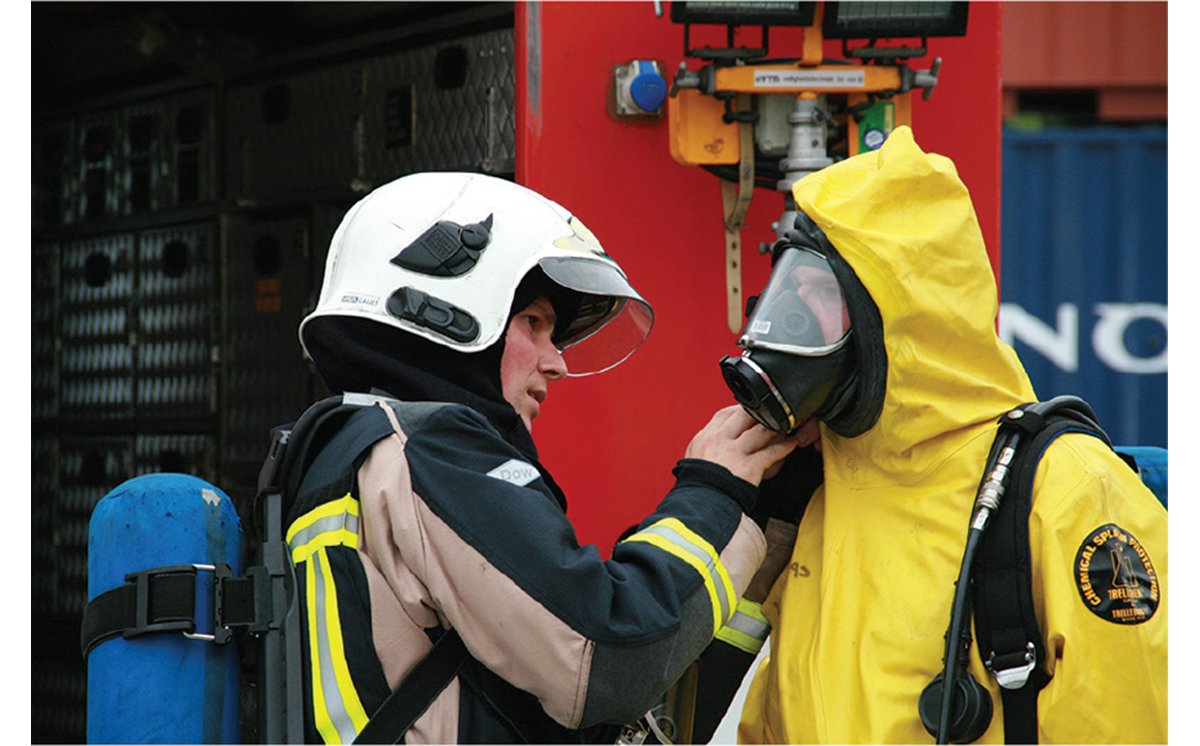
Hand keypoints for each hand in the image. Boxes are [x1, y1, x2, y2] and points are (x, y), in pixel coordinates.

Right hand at [685, 406, 802, 485]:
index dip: (739, 410)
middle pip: (744, 416)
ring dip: (776, 428)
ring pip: (760, 431)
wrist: (702, 504)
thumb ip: (706, 448)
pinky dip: (784, 447)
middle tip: (772, 415)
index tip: (750, 412)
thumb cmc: (698, 486)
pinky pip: (771, 452)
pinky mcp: (749, 466)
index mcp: (704, 438)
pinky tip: (791, 444)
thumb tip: (716, 442)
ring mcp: (734, 452)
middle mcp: (719, 440)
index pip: (725, 414)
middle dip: (760, 414)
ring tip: (786, 427)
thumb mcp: (694, 460)